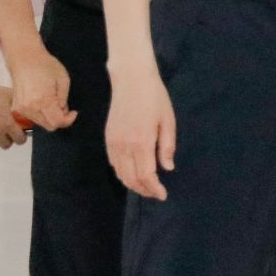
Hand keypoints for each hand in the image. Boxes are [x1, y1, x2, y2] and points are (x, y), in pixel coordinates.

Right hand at [8, 45, 75, 130]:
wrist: (24, 58)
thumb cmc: (45, 65)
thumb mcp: (63, 80)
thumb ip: (64, 99)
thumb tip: (63, 112)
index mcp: (42, 100)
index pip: (57, 122)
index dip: (68, 120)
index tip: (73, 113)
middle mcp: (29, 108)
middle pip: (49, 126)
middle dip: (60, 119)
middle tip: (64, 106)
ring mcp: (20, 109)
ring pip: (40, 123)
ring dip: (50, 117)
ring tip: (53, 101)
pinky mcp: (16, 108)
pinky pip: (32, 118)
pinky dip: (41, 115)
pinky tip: (43, 102)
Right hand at [104, 65, 174, 200]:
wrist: (131, 80)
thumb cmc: (155, 98)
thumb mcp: (167, 120)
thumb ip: (167, 146)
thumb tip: (167, 168)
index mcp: (142, 142)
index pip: (146, 175)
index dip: (154, 189)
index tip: (163, 195)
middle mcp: (124, 146)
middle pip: (131, 178)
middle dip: (144, 190)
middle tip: (155, 194)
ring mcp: (113, 143)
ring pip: (120, 173)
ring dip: (132, 184)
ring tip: (146, 187)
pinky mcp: (108, 139)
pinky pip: (113, 164)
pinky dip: (122, 174)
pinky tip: (131, 174)